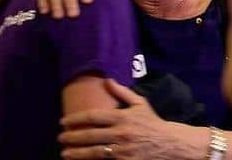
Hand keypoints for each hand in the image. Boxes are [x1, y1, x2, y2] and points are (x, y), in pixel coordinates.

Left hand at [59, 79, 197, 159]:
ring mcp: (124, 150)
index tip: (64, 122)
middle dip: (72, 137)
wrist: (171, 143)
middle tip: (60, 138)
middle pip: (90, 135)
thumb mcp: (140, 104)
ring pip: (95, 152)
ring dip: (77, 153)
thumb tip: (107, 80)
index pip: (93, 117)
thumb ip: (122, 92)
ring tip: (65, 153)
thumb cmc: (153, 123)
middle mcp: (121, 133)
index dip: (76, 119)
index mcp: (123, 117)